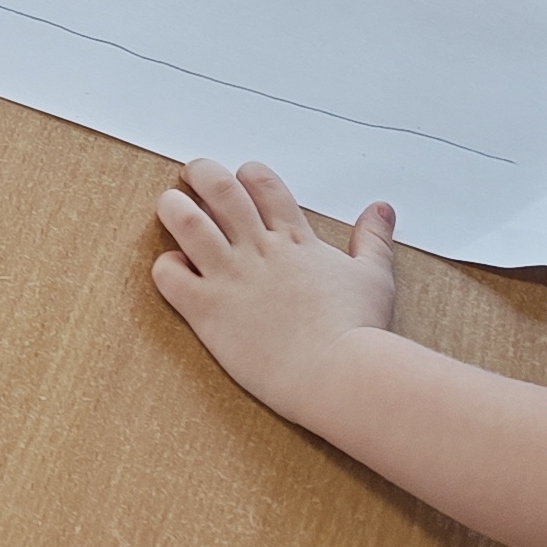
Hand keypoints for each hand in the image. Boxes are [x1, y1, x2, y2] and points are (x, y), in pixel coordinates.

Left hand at [151, 160, 399, 419]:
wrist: (338, 373)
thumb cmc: (359, 331)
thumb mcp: (374, 277)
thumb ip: (373, 239)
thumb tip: (381, 208)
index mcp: (294, 239)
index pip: (261, 184)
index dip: (245, 175)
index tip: (239, 180)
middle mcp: (258, 249)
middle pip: (219, 189)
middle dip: (201, 173)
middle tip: (192, 175)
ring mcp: (230, 276)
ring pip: (185, 221)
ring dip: (173, 207)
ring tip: (170, 206)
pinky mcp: (208, 309)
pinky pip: (169, 275)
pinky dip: (165, 265)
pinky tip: (173, 268)